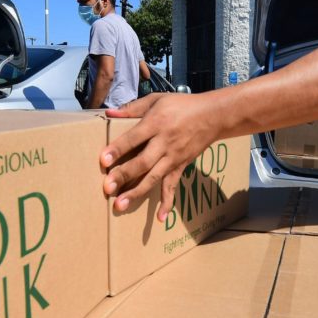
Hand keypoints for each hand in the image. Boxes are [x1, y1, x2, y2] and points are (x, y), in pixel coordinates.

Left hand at [101, 93, 221, 221]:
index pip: (134, 138)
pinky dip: (167, 202)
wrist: (213, 116)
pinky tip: (160, 218)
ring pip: (153, 177)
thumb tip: (108, 114)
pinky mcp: (180, 166)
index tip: (104, 160)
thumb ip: (132, 108)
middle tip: (107, 188)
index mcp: (156, 123)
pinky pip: (172, 186)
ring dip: (137, 192)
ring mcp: (173, 157)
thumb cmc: (182, 105)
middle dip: (124, 175)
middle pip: (142, 162)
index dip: (118, 149)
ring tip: (120, 205)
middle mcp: (164, 143)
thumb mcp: (157, 99)